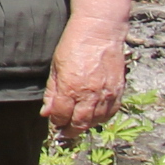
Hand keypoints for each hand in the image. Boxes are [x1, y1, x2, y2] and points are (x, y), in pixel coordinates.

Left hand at [41, 15, 126, 144]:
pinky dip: (102, 118)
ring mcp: (106, 94)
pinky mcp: (118, 90)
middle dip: (70, 131)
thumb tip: (46, 113)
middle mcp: (90, 95)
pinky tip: (95, 117)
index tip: (54, 122)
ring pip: (96, 121)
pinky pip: (111, 112)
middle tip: (64, 132)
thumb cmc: (74, 45)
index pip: (61, 116)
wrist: (100, 31)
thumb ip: (51, 92)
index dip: (56, 122)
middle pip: (79, 124)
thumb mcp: (55, 67)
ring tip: (78, 125)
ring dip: (85, 126)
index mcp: (70, 89)